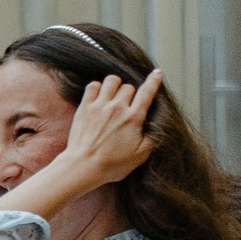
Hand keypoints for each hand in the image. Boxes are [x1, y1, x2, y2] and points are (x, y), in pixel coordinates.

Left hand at [60, 71, 162, 187]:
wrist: (83, 166)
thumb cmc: (112, 164)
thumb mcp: (140, 155)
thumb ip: (151, 137)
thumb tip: (154, 126)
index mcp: (133, 118)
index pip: (147, 92)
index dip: (154, 81)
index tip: (157, 73)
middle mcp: (117, 108)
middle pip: (129, 86)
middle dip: (131, 92)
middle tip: (128, 102)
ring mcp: (99, 106)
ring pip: (111, 80)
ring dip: (115, 85)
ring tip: (114, 94)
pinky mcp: (84, 108)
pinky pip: (92, 86)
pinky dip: (97, 87)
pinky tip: (99, 95)